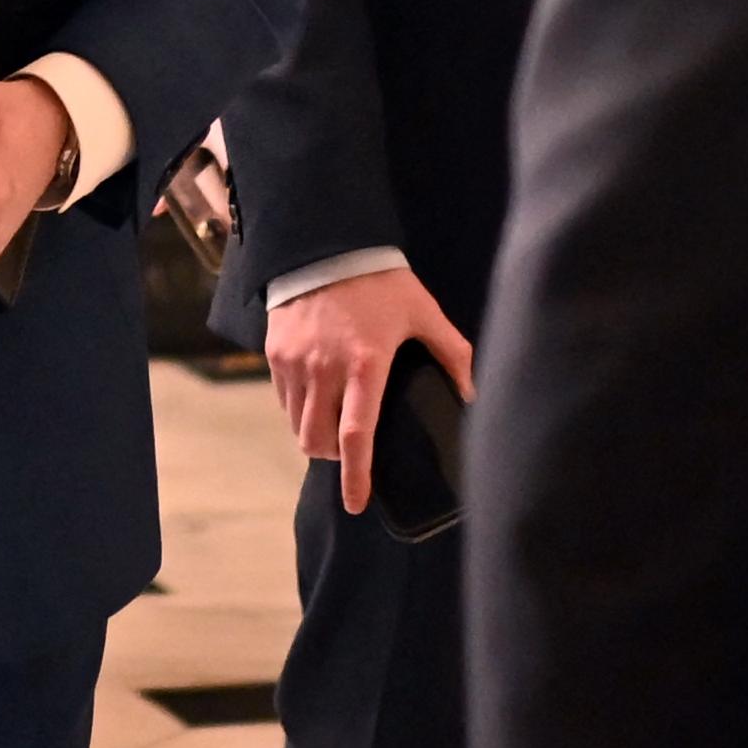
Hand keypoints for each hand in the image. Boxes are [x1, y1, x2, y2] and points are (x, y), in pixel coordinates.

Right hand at [265, 268, 474, 515]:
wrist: (324, 243)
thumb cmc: (380, 281)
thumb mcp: (424, 313)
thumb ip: (453, 354)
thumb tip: (472, 395)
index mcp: (365, 365)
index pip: (356, 435)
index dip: (356, 475)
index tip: (356, 504)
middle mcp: (324, 369)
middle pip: (318, 440)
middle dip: (334, 459)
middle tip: (350, 456)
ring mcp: (295, 361)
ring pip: (297, 425)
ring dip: (315, 437)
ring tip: (332, 430)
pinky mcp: (275, 351)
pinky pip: (283, 399)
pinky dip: (298, 412)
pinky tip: (315, 401)